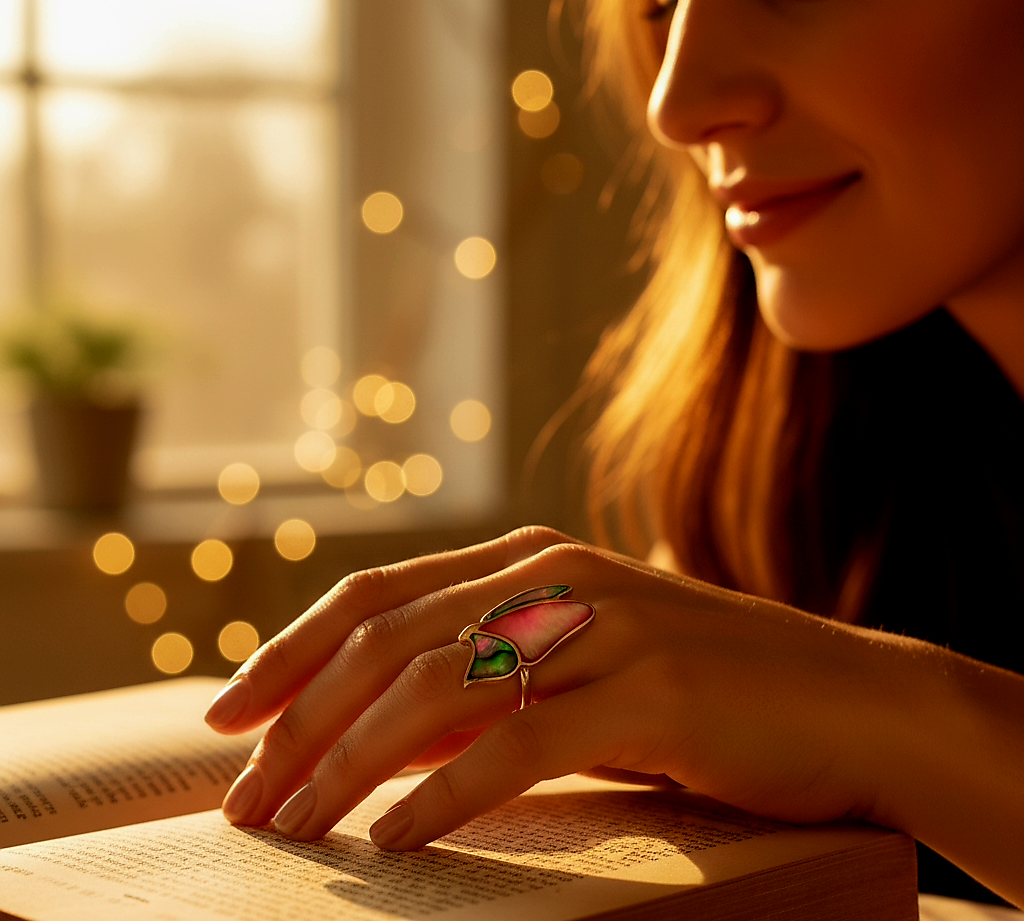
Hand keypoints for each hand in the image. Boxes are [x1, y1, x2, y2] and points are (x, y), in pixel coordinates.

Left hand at [203, 526, 920, 849]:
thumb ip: (487, 684)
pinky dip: (444, 795)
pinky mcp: (652, 689)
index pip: (377, 596)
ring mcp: (605, 626)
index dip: (289, 651)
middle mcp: (555, 576)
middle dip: (299, 722)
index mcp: (531, 562)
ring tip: (294, 833)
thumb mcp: (580, 671)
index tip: (226, 719)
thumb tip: (375, 733)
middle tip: (243, 799)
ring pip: (438, 688)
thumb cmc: (705, 693)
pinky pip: (520, 744)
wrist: (849, 702)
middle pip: (388, 641)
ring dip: (349, 767)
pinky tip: (396, 844)